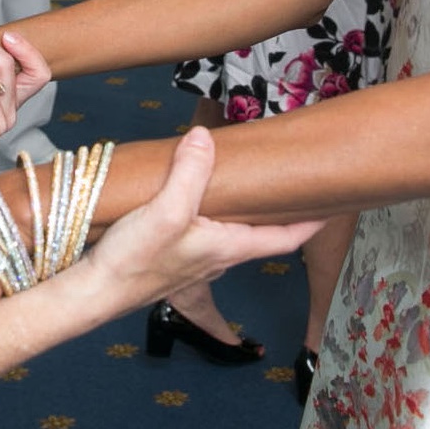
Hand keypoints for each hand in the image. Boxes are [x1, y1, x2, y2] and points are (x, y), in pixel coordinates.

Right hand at [82, 127, 323, 308]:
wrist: (94, 292)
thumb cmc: (135, 261)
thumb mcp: (166, 210)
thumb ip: (190, 172)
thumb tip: (206, 136)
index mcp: (230, 247)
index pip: (285, 237)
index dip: (312, 221)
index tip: (335, 204)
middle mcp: (219, 257)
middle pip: (261, 234)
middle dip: (278, 212)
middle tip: (291, 184)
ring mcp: (196, 260)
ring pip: (231, 233)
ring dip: (243, 213)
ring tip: (247, 184)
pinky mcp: (172, 257)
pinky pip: (203, 232)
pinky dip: (212, 215)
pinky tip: (195, 200)